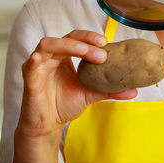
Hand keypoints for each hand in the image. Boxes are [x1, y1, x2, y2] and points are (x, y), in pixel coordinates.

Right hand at [17, 30, 137, 138]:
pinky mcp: (29, 78)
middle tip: (102, 49)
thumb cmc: (65, 104)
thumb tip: (134, 90)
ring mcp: (39, 65)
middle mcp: (52, 57)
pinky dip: (34, 59)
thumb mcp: (91, 94)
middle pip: (66, 38)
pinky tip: (39, 58)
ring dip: (68, 46)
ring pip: (48, 45)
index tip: (107, 43)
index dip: (91, 37)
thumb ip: (110, 90)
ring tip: (85, 52)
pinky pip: (29, 65)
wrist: (48, 125)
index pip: (78, 38)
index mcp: (66, 56)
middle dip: (85, 41)